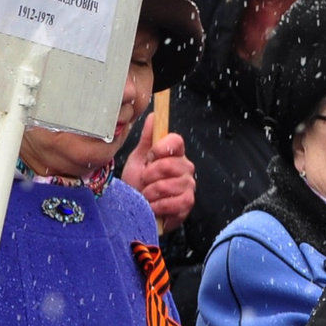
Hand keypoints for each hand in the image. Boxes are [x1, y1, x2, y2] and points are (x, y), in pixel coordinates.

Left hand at [122, 122, 195, 236]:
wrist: (136, 209)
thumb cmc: (137, 184)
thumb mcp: (138, 159)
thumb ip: (147, 138)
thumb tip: (153, 116)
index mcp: (175, 154)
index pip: (176, 141)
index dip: (161, 148)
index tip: (149, 156)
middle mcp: (185, 168)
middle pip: (170, 164)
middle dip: (150, 175)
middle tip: (143, 180)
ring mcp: (188, 186)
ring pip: (171, 184)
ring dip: (152, 192)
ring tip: (146, 195)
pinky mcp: (188, 204)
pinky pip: (176, 202)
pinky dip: (159, 205)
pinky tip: (153, 206)